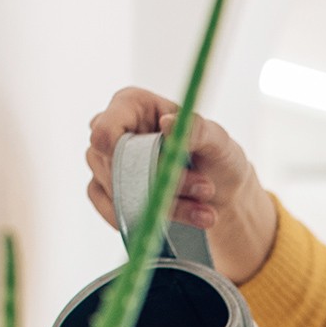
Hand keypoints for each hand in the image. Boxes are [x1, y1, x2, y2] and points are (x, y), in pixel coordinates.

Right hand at [85, 86, 278, 282]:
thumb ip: (197, 129)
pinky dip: (152, 221)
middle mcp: (112, 132)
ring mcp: (105, 165)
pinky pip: (116, 214)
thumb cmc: (216, 155)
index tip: (160, 171)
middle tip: (205, 190)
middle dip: (160, 183)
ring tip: (205, 210)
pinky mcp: (108, 194)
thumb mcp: (217, 139)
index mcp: (131, 105)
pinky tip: (185, 220)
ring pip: (119, 193)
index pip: (105, 130)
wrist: (220, 190)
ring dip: (164, 206)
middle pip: (115, 167)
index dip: (122, 154)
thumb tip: (167, 123)